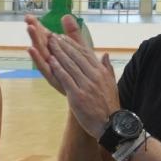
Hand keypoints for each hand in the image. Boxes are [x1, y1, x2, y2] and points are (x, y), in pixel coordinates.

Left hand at [28, 14, 120, 137]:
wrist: (111, 124)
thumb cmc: (110, 105)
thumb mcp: (111, 84)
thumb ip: (107, 68)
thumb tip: (105, 54)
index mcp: (101, 72)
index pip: (85, 54)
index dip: (72, 44)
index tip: (62, 37)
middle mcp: (94, 76)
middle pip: (76, 56)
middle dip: (63, 45)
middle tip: (52, 36)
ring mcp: (86, 85)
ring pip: (70, 65)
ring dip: (58, 53)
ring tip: (49, 43)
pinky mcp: (78, 95)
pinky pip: (66, 78)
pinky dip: (58, 68)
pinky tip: (50, 60)